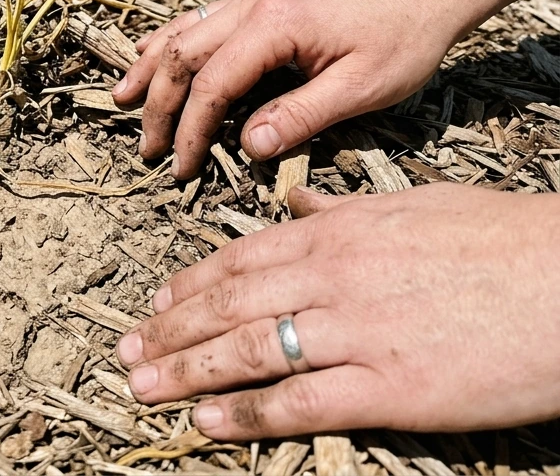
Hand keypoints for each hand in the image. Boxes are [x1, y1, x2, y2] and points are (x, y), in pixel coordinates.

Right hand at [111, 0, 466, 178]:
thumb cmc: (401, 38)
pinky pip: (196, 21)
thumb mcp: (360, 88)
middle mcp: (252, 4)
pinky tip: (148, 57)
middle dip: (159, 106)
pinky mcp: (257, 1)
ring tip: (122, 102)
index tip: (183, 168)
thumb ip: (300, 117)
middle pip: (181, 55)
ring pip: (180, 32)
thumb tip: (247, 148)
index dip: (190, 130)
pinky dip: (166, 42)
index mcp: (274, 25)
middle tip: (150, 151)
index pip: (212, 83)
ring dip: (150, 69)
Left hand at [115, 184, 559, 437]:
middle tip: (126, 350)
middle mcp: (332, 278)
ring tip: (142, 386)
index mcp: (338, 234)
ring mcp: (356, 333)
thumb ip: (345, 211)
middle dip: (169, 329)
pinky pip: (299, 403)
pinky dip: (245, 414)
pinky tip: (206, 422)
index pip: (239, 259)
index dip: (189, 283)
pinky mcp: (389, 389)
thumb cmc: (502, 239)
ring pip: (247, 351)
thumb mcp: (413, 206)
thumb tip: (300, 205)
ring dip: (186, 371)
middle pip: (228, 305)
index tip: (155, 301)